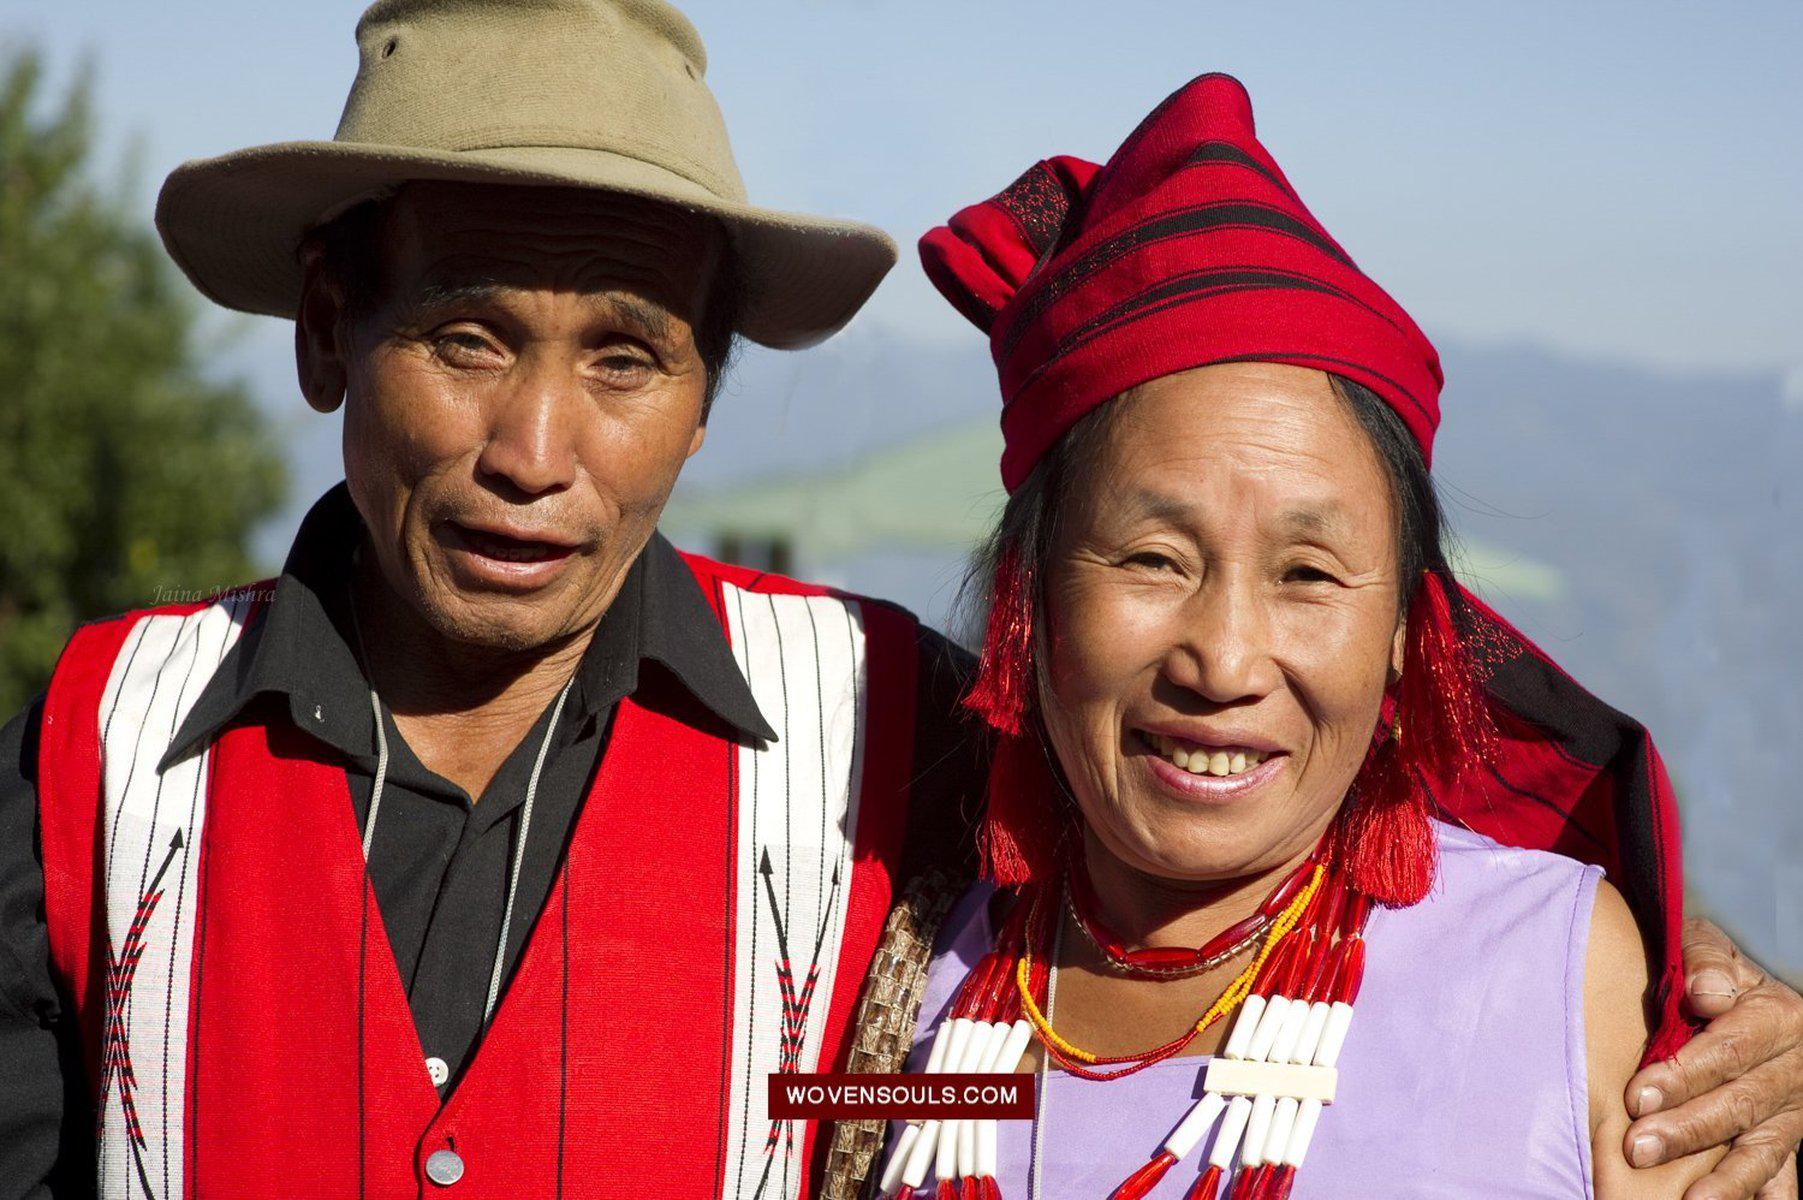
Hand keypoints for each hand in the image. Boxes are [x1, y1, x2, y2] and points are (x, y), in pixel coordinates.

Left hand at [1625, 917, 1801, 1198]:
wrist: (1752, 995)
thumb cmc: (1713, 971)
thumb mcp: (1708, 947)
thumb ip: (1704, 962)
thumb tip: (1702, 992)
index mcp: (1777, 1018)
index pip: (1727, 1051)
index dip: (1682, 1075)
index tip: (1636, 1096)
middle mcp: (1793, 1070)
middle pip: (1740, 1105)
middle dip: (1687, 1130)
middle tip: (1637, 1148)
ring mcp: (1795, 1112)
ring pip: (1763, 1150)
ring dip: (1725, 1180)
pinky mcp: (1788, 1140)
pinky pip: (1783, 1177)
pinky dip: (1766, 1199)